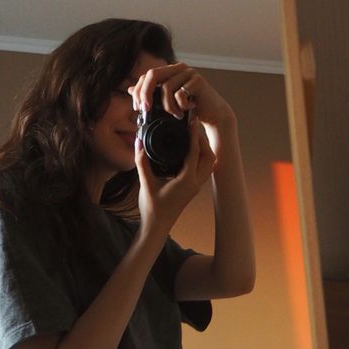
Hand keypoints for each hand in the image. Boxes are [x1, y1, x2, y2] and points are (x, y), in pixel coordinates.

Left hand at [127, 62, 233, 130]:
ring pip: (166, 87)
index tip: (138, 108)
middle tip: (146, 110)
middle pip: (153, 75)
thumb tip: (129, 89)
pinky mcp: (198, 80)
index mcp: (169, 71)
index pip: (146, 76)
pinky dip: (181, 106)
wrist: (214, 114)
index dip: (138, 91)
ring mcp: (189, 72)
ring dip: (168, 106)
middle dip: (145, 94)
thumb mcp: (167, 103)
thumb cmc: (190, 109)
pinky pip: (181, 93)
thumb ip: (151, 95)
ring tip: (176, 115)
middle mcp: (178, 68)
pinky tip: (187, 110)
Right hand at [135, 114, 215, 234]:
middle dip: (203, 140)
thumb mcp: (145, 183)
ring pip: (210, 163)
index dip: (194, 135)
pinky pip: (205, 168)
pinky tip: (192, 151)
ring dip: (205, 148)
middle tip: (193, 128)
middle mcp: (196, 183)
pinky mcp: (194, 188)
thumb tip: (138, 142)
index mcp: (186, 181)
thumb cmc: (151, 208)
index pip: (195, 153)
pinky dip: (202, 157)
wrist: (156, 227)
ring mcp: (197, 187)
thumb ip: (141, 161)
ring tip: (193, 137)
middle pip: (209, 156)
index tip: (192, 122)